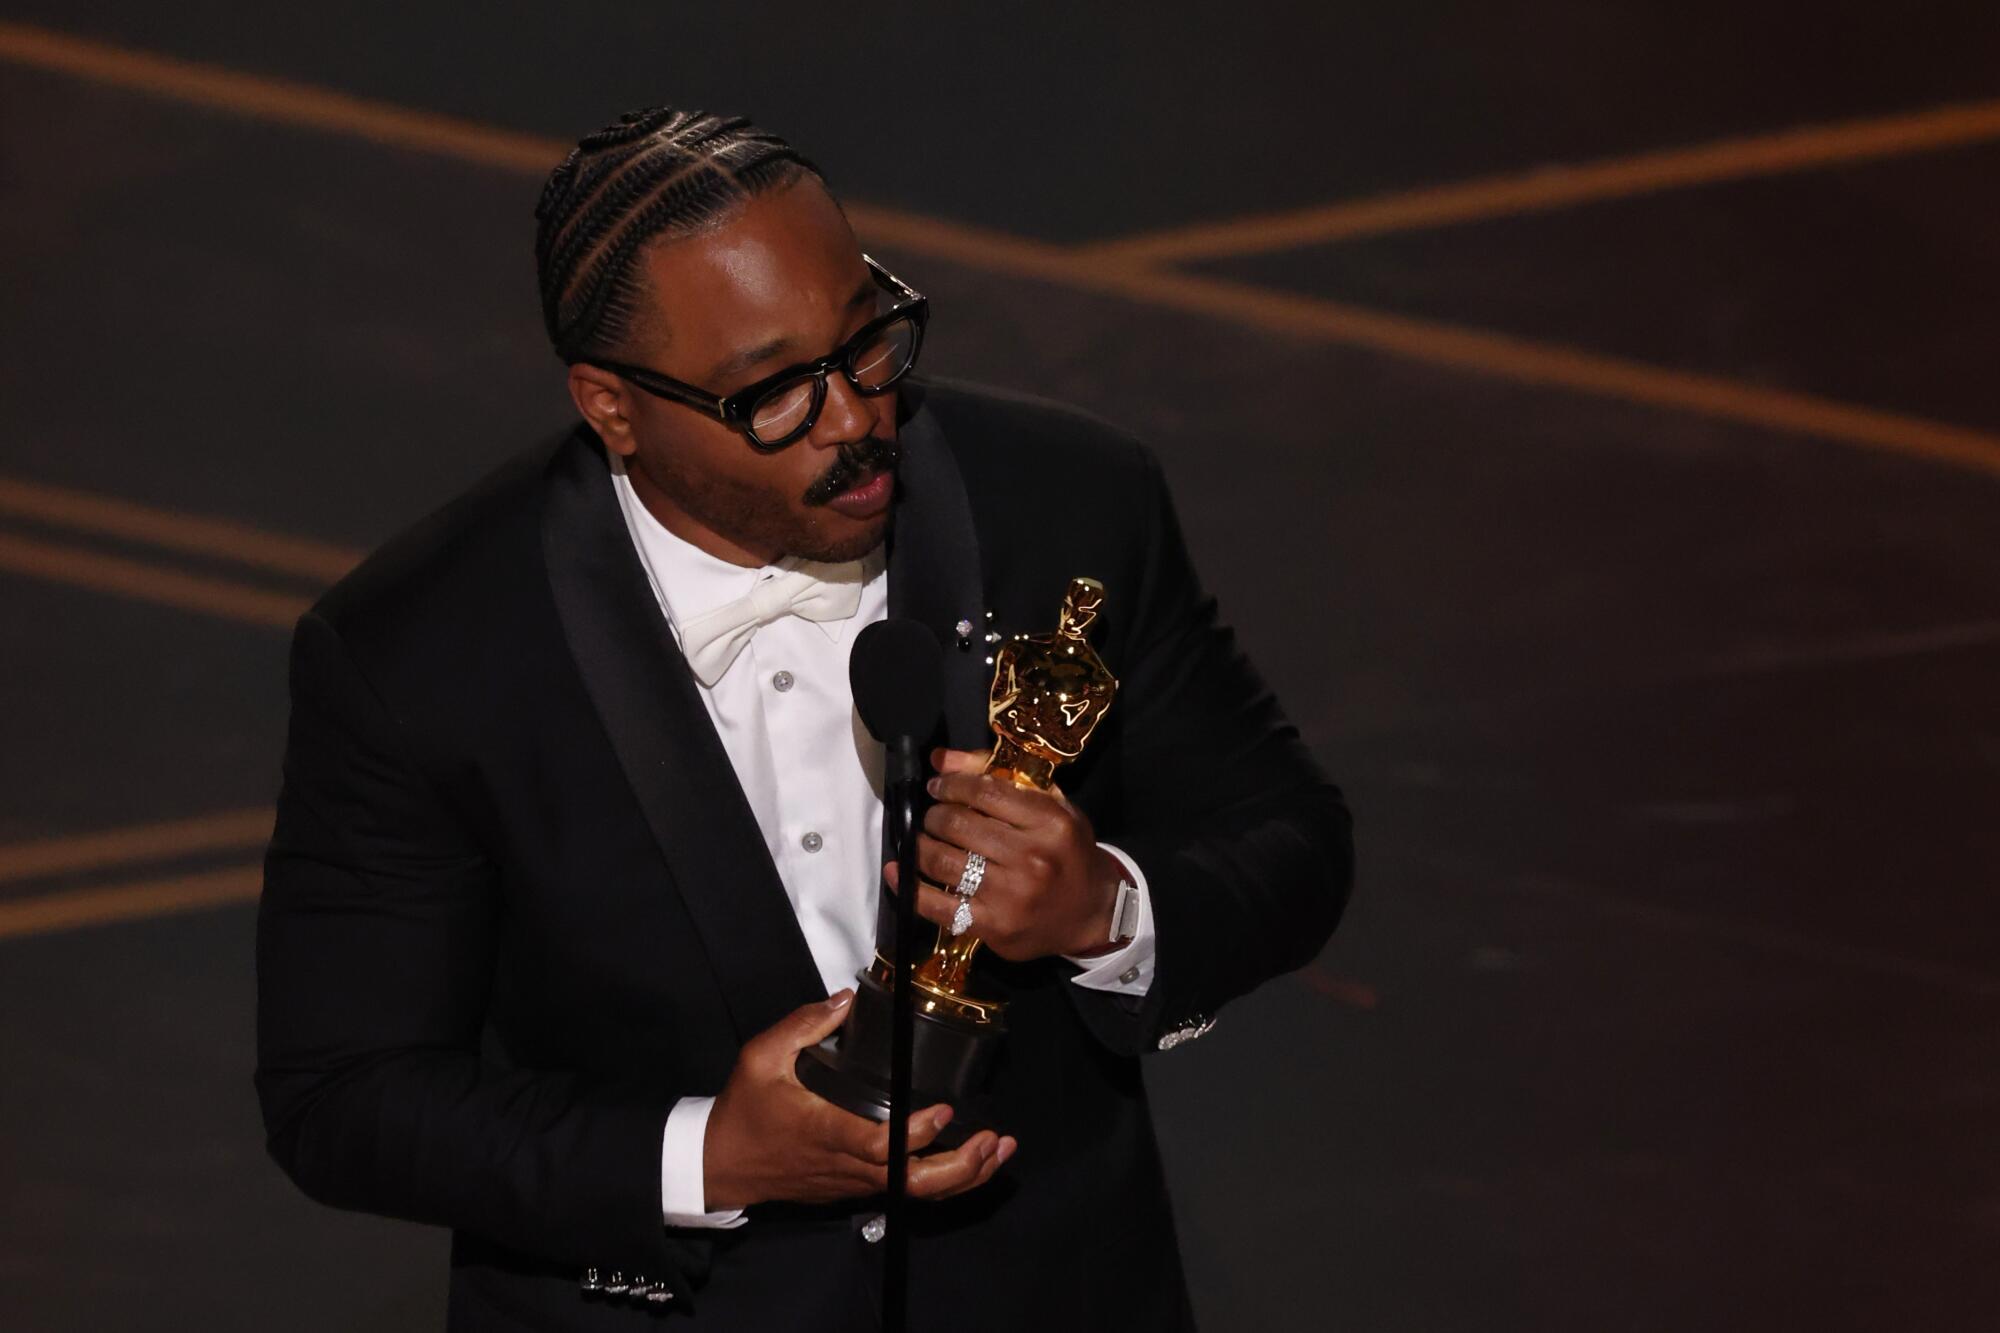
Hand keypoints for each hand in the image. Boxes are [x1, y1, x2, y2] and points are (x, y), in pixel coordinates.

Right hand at [702, 991, 1015, 1210]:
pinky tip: (969, 1162)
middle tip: (992, 1141)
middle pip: (912, 1183)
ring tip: (997, 1151)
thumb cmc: (744, 1110)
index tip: (946, 1111)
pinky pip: (905, 1192)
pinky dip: (942, 1181)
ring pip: (916, 1192)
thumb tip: (846, 1000)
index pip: (881, 1145)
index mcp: (828, 1132)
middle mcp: (848, 1164)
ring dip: (962, 1176)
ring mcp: (854, 1182)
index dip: (917, 1134)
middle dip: (960, 1168)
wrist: (721, 1163)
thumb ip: (804, 1024)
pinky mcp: (855, 1188)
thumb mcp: (761, 1057)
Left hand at [883, 747, 1124, 961]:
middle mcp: (1031, 858)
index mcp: (1049, 823)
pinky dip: (910, 888)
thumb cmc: (1069, 854)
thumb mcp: (1052, 807)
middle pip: (959, 825)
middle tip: (931, 815)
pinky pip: (939, 906)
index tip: (937, 785)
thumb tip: (940, 759)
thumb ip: (999, 778)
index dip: (951, 784)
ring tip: (920, 839)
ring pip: (944, 862)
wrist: (1093, 913)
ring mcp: (1010, 896)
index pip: (984, 792)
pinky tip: (896, 871)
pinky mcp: (993, 926)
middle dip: (935, 815)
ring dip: (921, 845)